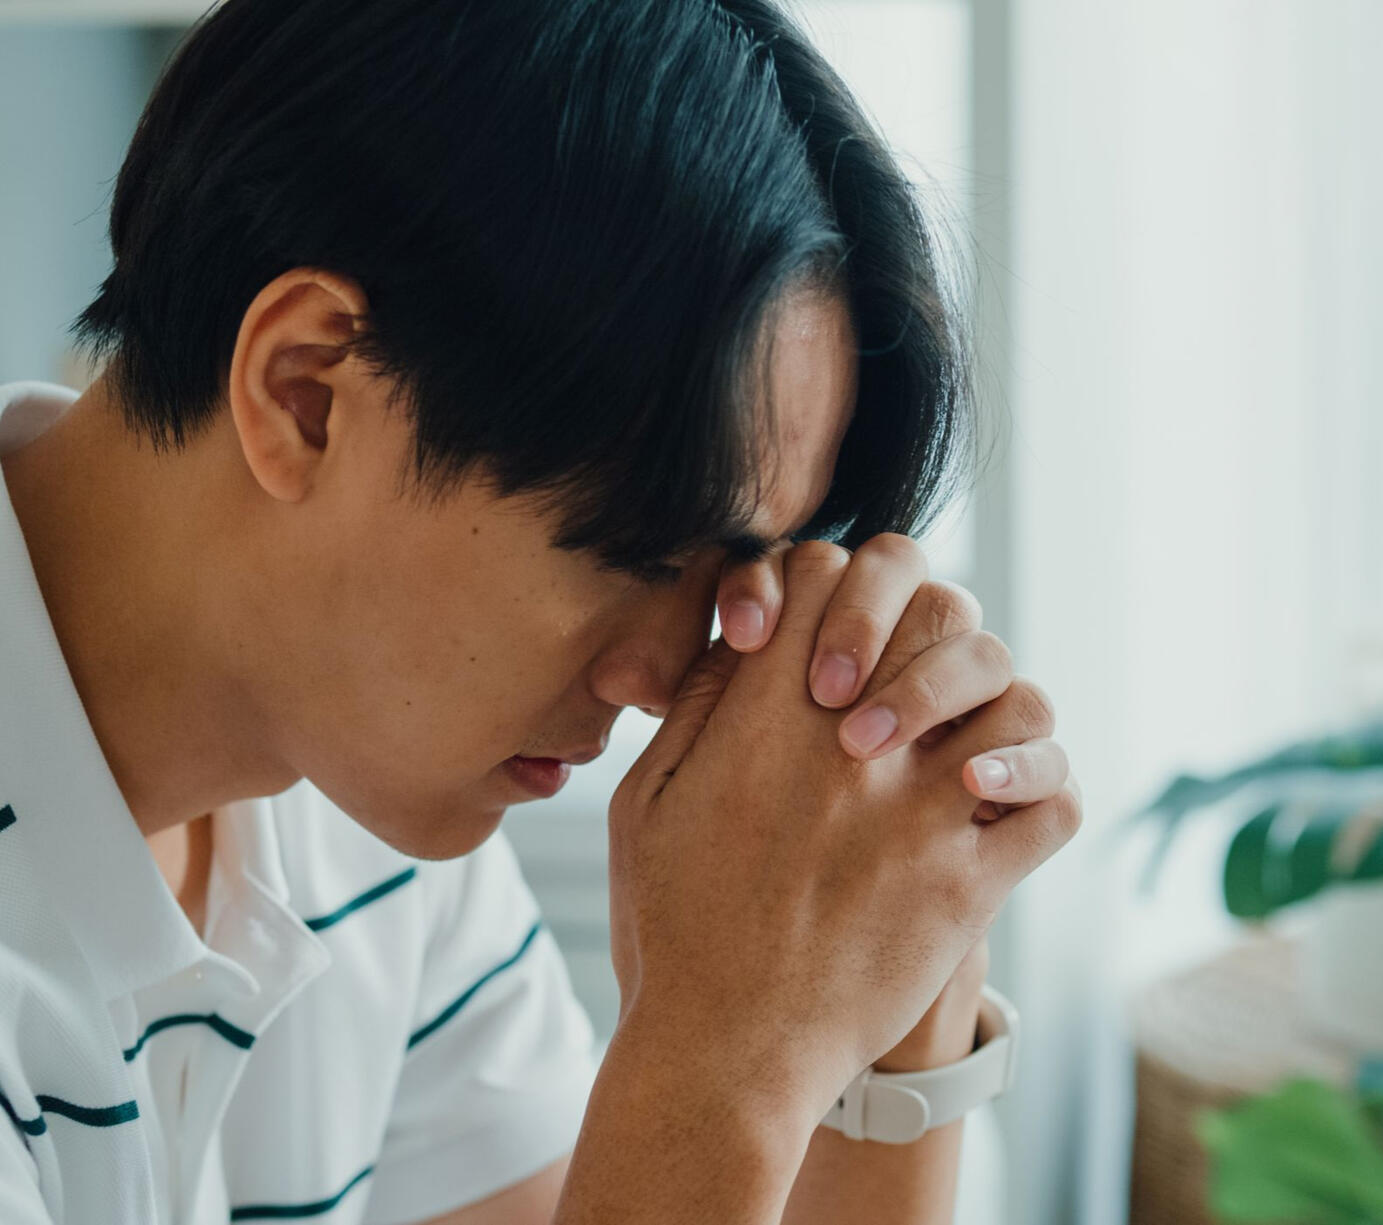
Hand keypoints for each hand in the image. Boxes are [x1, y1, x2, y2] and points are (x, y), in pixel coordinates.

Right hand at [607, 540, 1079, 1127]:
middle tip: (896, 676)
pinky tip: (995, 801)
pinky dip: (1038, 788)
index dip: (831, 583)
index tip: (820, 634)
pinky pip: (1051, 803)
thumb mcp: (647, 801)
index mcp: (765, 716)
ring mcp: (921, 811)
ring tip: (956, 739)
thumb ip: (694, 709)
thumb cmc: (674, 927)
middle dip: (923, 624)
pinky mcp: (968, 883)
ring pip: (1017, 695)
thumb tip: (742, 642)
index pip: (826, 572)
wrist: (724, 1052)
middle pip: (938, 610)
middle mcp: (853, 747)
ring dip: (996, 705)